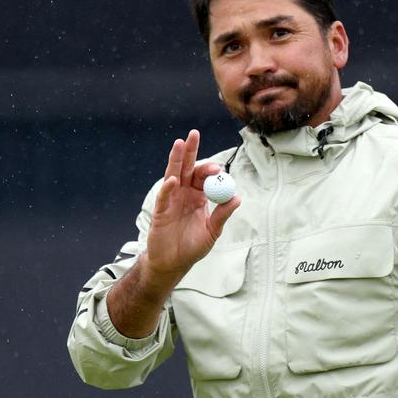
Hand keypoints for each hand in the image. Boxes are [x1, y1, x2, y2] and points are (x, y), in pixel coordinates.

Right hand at [143, 129, 240, 278]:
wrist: (173, 263)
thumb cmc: (192, 247)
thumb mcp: (212, 231)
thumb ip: (222, 215)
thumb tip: (237, 198)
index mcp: (198, 196)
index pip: (203, 176)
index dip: (209, 169)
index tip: (218, 168)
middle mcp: (183, 194)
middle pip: (187, 168)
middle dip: (190, 152)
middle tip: (194, 134)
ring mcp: (170, 200)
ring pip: (173, 175)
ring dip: (176, 159)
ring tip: (180, 143)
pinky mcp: (160, 211)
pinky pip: (163, 197)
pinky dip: (168, 188)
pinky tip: (173, 180)